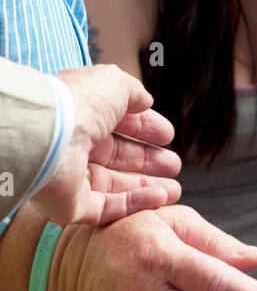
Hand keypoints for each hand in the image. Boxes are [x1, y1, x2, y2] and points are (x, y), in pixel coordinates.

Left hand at [34, 65, 181, 226]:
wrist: (48, 136)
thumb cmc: (79, 103)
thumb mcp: (114, 83)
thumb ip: (133, 92)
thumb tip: (145, 102)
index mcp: (80, 114)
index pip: (115, 125)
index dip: (143, 129)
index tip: (168, 136)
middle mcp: (73, 145)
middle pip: (117, 157)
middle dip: (149, 161)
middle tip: (174, 165)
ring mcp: (71, 178)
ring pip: (114, 186)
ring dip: (147, 186)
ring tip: (175, 189)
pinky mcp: (71, 205)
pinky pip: (108, 207)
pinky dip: (136, 203)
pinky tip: (161, 197)